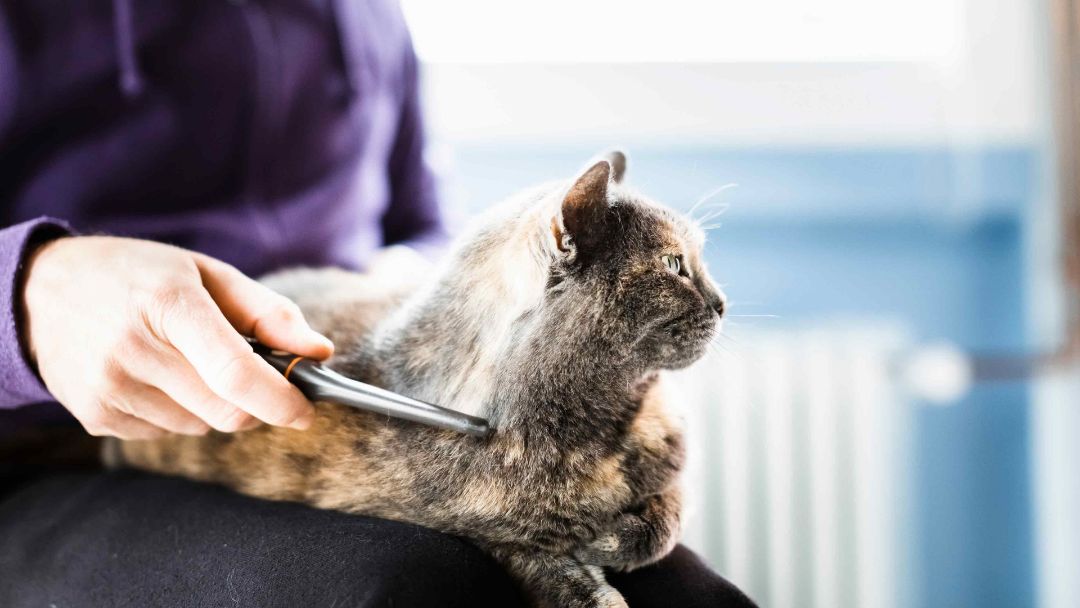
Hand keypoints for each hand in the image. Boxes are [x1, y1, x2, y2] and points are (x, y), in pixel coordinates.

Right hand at [21, 236, 333, 439]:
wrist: (40, 292)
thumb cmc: (140, 276)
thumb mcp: (207, 273)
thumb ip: (269, 313)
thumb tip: (320, 353)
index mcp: (168, 304)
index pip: (235, 373)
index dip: (281, 400)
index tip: (306, 410)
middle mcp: (134, 349)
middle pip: (226, 412)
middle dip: (256, 404)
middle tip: (254, 376)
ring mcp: (110, 387)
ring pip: (201, 427)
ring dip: (215, 406)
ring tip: (188, 362)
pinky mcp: (96, 416)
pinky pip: (168, 433)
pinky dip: (181, 413)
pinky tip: (158, 376)